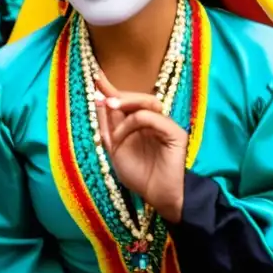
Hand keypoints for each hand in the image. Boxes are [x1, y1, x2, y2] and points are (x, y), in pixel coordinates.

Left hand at [94, 72, 187, 222]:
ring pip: (148, 102)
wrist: (157, 196)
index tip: (97, 76)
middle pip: (139, 98)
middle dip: (119, 94)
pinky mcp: (175, 133)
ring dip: (126, 104)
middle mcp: (155, 121)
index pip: (128, 102)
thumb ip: (108, 125)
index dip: (113, 89)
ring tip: (110, 107)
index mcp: (141, 124)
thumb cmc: (138, 175)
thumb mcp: (115, 148)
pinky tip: (121, 135)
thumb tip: (98, 98)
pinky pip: (154, 118)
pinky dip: (134, 122)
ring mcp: (166, 125)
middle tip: (102, 95)